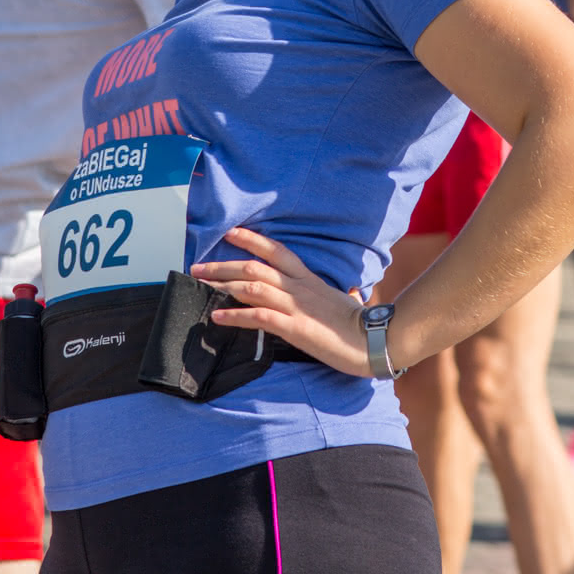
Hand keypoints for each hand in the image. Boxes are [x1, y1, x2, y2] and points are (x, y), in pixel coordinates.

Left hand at [189, 227, 372, 378]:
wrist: (375, 340)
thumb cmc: (362, 324)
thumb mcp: (347, 301)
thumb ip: (340, 294)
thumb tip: (349, 293)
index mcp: (309, 279)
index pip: (277, 250)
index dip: (251, 239)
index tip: (229, 233)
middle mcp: (299, 287)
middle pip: (255, 267)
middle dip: (223, 265)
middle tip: (198, 266)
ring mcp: (296, 306)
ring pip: (253, 287)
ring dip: (223, 285)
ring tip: (201, 286)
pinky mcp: (295, 328)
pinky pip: (259, 317)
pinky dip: (236, 315)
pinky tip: (218, 317)